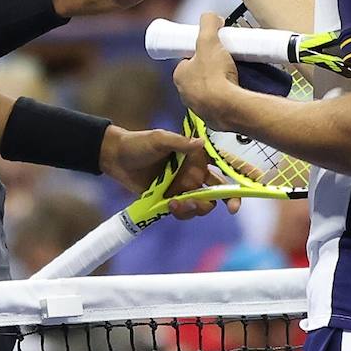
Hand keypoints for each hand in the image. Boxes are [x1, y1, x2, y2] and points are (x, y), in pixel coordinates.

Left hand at [99, 124, 237, 219]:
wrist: (116, 157)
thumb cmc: (139, 143)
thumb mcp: (159, 139)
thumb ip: (180, 143)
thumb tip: (202, 143)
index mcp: (196, 159)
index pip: (222, 173)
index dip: (233, 190)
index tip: (234, 205)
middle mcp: (193, 175)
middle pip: (215, 195)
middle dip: (211, 204)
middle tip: (195, 202)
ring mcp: (182, 189)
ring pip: (199, 206)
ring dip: (192, 208)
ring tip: (175, 202)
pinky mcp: (169, 200)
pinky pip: (182, 211)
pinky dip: (180, 211)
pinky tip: (168, 204)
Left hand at [173, 13, 240, 130]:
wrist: (229, 107)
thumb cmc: (215, 75)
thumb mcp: (209, 40)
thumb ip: (208, 23)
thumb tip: (210, 16)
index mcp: (180, 75)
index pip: (187, 60)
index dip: (199, 52)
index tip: (212, 47)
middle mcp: (185, 93)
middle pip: (198, 75)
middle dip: (211, 68)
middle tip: (225, 59)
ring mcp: (199, 107)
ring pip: (208, 90)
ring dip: (219, 83)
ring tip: (234, 74)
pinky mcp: (214, 117)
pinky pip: (219, 104)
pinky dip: (226, 98)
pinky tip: (236, 91)